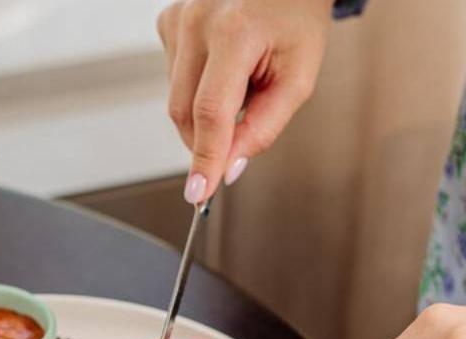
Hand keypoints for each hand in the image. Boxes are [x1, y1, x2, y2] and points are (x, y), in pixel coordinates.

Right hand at [157, 0, 333, 201]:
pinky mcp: (167, 23)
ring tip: (241, 81)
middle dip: (208, 140)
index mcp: (234, 32)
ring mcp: (177, 20)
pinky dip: (197, 87)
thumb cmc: (296, 19)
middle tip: (239, 138)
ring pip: (177, 100)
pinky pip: (174, 79)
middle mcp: (196, 22)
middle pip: (185, 113)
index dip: (205, 158)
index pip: (210, 112)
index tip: (199, 193)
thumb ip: (264, 127)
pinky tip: (223, 66)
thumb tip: (230, 166)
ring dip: (206, 109)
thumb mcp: (298, 77)